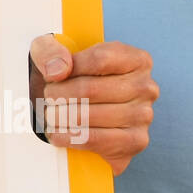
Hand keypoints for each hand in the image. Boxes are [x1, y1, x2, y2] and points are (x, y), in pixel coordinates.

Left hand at [29, 35, 157, 175]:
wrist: (77, 111)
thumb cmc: (67, 77)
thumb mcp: (53, 51)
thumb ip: (49, 50)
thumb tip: (58, 71)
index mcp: (136, 59)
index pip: (99, 59)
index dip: (69, 68)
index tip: (52, 76)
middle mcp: (146, 87)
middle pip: (90, 89)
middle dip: (58, 95)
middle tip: (47, 98)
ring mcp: (143, 116)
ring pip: (90, 115)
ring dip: (60, 117)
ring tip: (50, 115)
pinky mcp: (134, 142)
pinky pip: (96, 140)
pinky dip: (69, 138)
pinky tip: (57, 134)